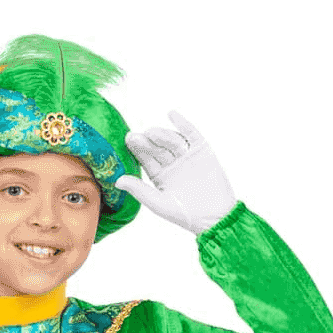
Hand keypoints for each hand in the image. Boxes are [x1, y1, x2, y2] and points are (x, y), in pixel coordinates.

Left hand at [115, 110, 237, 234]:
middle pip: (157, 149)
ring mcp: (187, 157)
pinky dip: (183, 124)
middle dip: (147, 142)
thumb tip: (117, 181)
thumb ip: (140, 190)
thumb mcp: (159, 204)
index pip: (146, 160)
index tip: (128, 141)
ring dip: (162, 135)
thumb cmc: (186, 215)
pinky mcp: (202, 151)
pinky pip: (191, 135)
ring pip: (172, 141)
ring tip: (151, 133)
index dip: (138, 150)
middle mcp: (172, 164)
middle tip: (135, 137)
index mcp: (160, 176)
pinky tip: (172, 114)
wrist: (215, 218)